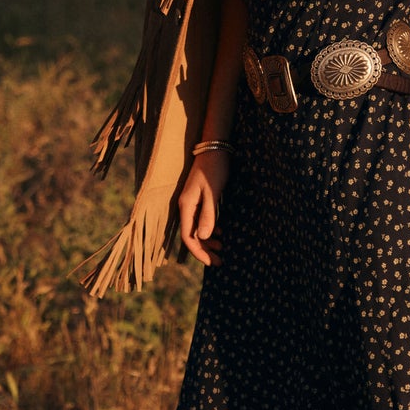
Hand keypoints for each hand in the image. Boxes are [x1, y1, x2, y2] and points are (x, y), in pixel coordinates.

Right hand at [177, 148, 230, 264]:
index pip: (188, 237)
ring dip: (208, 241)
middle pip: (192, 236)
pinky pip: (202, 220)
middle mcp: (186, 207)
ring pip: (197, 229)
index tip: (212, 262)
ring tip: (223, 248)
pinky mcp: (200, 199)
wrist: (215, 148)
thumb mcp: (212, 192)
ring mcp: (193, 203)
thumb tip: (203, 237)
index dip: (199, 252)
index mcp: (186, 206)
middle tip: (220, 261)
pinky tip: (221, 234)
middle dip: (205, 250)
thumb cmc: (214, 169)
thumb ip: (207, 214)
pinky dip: (211, 230)